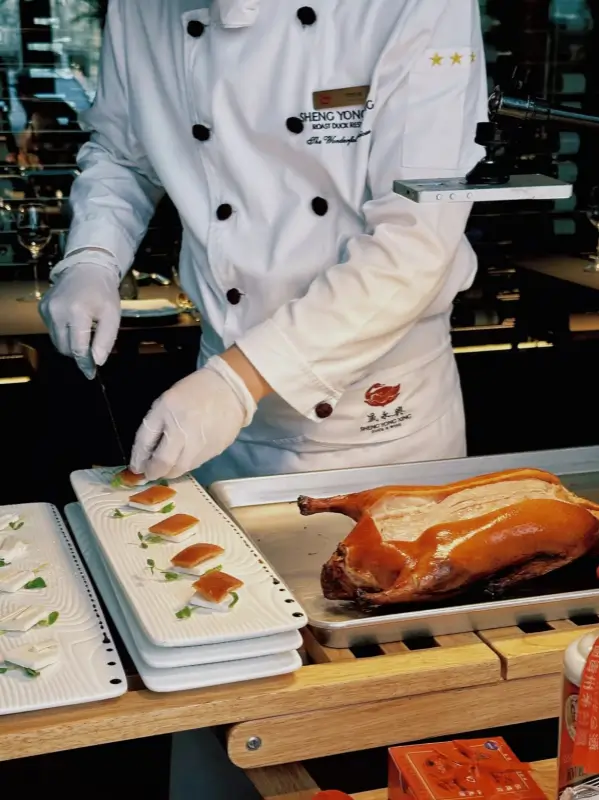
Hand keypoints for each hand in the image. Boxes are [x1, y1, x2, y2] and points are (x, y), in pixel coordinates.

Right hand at [39, 260, 120, 377]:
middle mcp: (57, 311)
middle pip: (65, 348)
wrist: (87, 268)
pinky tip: (73, 321)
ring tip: (84, 330)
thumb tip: (97, 361)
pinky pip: (52, 330)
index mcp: (77, 312)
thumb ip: (105, 340)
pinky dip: (63, 332)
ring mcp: (47, 309)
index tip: (91, 373)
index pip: (77, 348)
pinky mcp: (42, 308)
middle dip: (78, 353)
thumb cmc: (103, 292)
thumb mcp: (112, 316)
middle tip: (92, 347)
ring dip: (70, 343)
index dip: (85, 363)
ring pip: (57, 341)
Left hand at [130, 356, 257, 479]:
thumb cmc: (194, 392)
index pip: (146, 445)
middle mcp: (185, 436)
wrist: (232, 390)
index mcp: (168, 417)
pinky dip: (186, 464)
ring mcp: (202, 447)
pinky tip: (185, 456)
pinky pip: (195, 465)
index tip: (136, 467)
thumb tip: (143, 456)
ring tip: (167, 465)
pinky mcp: (215, 452)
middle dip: (154, 471)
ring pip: (181, 469)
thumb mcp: (165, 402)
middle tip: (151, 471)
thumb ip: (151, 428)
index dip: (139, 459)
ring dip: (170, 470)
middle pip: (165, 465)